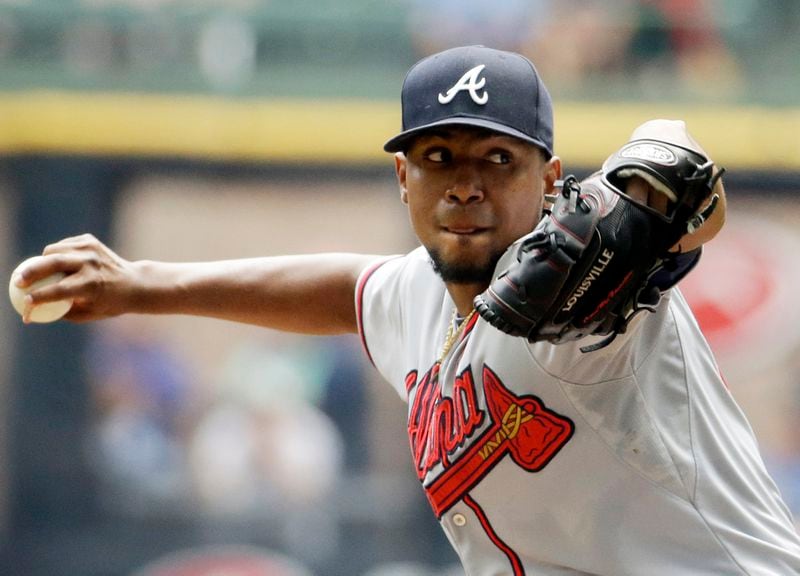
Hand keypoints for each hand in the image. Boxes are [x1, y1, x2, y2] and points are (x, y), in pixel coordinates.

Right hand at [13, 234, 138, 321]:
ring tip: (36, 273)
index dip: (39, 297)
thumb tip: (32, 312)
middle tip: (17, 281)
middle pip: (52, 263)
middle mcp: (90, 264)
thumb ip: (61, 312)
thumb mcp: (88, 314)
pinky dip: (55, 255)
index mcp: (92, 284)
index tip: (26, 303)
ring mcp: (90, 249)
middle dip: (30, 272)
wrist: (134, 283)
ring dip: (42, 262)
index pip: (59, 290)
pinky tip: (55, 264)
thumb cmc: (109, 303)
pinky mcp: (89, 240)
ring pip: (54, 251)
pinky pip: (63, 246)